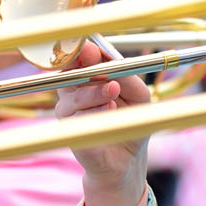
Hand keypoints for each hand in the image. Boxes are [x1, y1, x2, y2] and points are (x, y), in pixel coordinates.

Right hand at [54, 37, 151, 205]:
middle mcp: (72, 91)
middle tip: (100, 63)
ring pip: (74, 93)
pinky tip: (109, 111)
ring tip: (114, 91)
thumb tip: (111, 59)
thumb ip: (127, 75)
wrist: (126, 160)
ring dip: (95, 90)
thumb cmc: (130, 121)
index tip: (92, 46)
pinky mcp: (69, 130)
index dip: (83, 49)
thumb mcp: (138, 94)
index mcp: (87, 77)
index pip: (78, 56)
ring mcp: (67, 110)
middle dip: (86, 66)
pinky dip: (95, 111)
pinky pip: (77, 116)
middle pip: (70, 70)